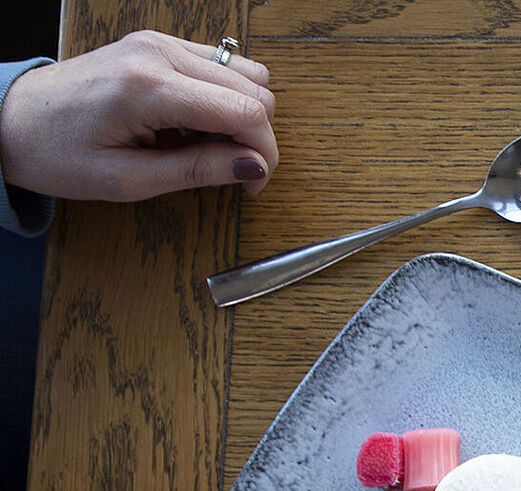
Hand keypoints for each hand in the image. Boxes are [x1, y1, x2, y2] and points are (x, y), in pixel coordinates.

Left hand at [0, 29, 277, 201]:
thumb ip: (197, 171)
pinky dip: (223, 98)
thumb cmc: (57, 153)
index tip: (252, 185)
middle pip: (254, 91)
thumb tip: (253, 167)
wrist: (11, 120)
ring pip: (245, 75)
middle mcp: (158, 53)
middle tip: (232, 172)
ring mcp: (158, 43)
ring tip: (211, 146)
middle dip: (256, 138)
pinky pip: (219, 67)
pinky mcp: (156, 44)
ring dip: (242, 115)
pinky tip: (196, 124)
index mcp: (148, 87)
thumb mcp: (126, 180)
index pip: (246, 112)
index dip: (263, 154)